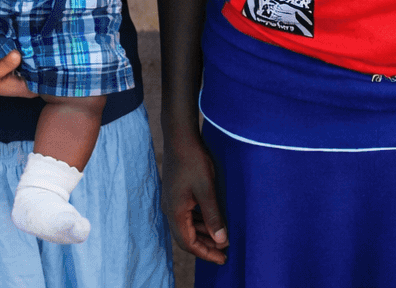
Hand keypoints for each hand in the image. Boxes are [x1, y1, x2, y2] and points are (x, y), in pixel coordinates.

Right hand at [163, 124, 227, 263]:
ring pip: (187, 227)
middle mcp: (170, 210)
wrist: (180, 137)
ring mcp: (172, 201)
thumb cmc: (193, 161)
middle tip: (224, 253)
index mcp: (175, 212)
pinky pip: (187, 216)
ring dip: (203, 234)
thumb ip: (213, 216)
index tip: (222, 259)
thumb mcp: (207, 189)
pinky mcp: (176, 194)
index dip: (205, 253)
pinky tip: (212, 221)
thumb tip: (221, 240)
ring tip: (221, 239)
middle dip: (205, 247)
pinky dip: (200, 222)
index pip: (188, 243)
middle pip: (186, 237)